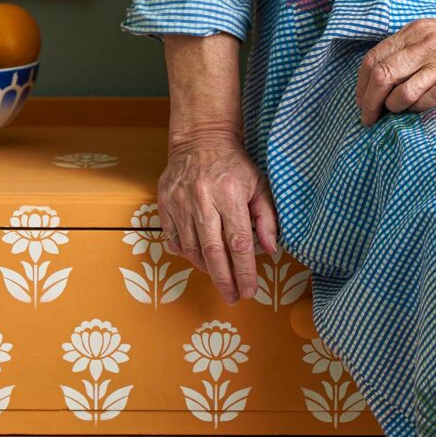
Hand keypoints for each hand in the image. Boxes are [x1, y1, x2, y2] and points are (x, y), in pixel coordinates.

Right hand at [157, 128, 279, 304]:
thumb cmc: (234, 164)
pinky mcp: (165, 203)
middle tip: (232, 297)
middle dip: (223, 280)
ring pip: (191, 248)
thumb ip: (267, 218)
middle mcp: (202, 199)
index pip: (238, 242)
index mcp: (229, 194)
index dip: (243, 271)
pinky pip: (173, 238)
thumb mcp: (259, 185)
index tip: (249, 291)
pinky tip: (198, 257)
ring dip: (206, 268)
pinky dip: (186, 253)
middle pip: (212, 251)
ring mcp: (180, 202)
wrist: (200, 139)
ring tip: (219, 277)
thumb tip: (271, 250)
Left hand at [356, 4, 435, 123]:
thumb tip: (380, 75)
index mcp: (414, 32)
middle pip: (382, 76)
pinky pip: (432, 98)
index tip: (361, 102)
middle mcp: (425, 44)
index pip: (373, 59)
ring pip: (403, 90)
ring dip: (393, 108)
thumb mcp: (432, 32)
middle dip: (369, 102)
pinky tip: (419, 110)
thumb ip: (408, 48)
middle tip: (369, 119)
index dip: (361, 85)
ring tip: (394, 115)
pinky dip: (419, 108)